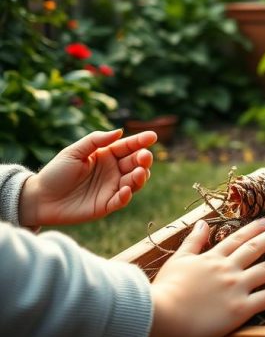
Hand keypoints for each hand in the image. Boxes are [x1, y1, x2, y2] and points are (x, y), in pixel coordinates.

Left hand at [19, 129, 156, 226]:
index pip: (128, 146)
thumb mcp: (73, 152)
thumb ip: (95, 141)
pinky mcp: (106, 205)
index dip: (141, 141)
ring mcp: (112, 188)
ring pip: (134, 182)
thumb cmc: (55, 172)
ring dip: (140, 177)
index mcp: (107, 155)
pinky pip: (121, 200)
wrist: (39, 198)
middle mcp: (113, 171)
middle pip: (135, 163)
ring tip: (138, 173)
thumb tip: (119, 131)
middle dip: (144, 159)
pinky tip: (125, 190)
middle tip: (144, 157)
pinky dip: (126, 196)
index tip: (152, 136)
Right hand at [149, 218, 264, 336]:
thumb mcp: (178, 261)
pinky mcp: (240, 308)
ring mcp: (236, 287)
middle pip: (255, 248)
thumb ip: (192, 242)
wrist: (161, 314)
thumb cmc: (165, 290)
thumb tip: (201, 223)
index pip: (237, 239)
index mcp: (212, 258)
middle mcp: (228, 269)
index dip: (254, 228)